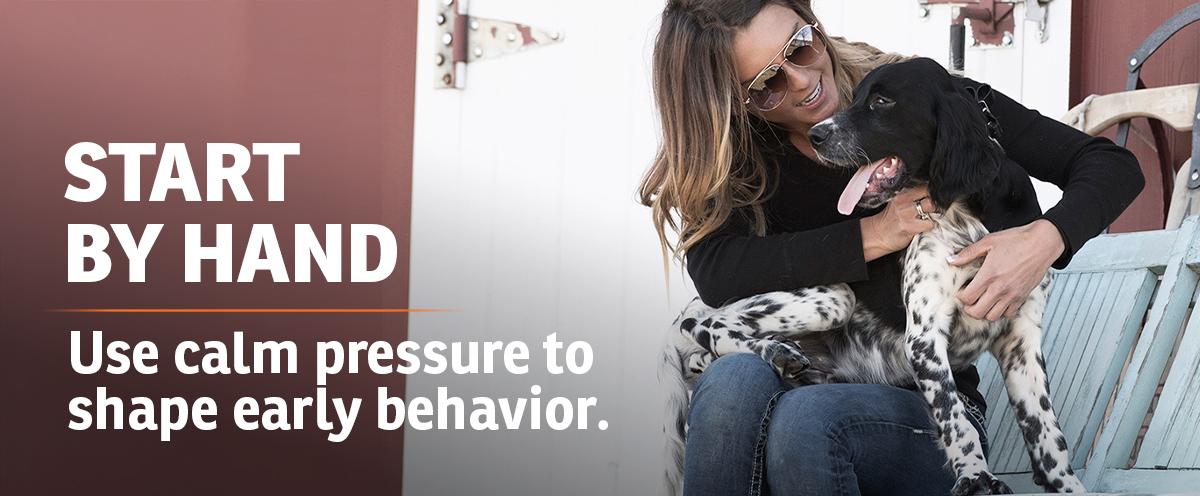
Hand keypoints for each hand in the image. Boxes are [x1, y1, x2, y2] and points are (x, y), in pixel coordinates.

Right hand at [861, 185, 938, 260]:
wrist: (876, 235)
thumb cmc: (889, 220)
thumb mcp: (899, 203)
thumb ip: (913, 197)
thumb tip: (932, 196)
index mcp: (903, 193)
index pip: (926, 186)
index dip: (935, 192)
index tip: (939, 197)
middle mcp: (905, 201)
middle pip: (932, 196)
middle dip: (939, 202)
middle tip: (939, 208)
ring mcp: (907, 214)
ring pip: (933, 208)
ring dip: (936, 214)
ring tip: (931, 217)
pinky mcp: (910, 227)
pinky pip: (930, 224)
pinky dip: (931, 226)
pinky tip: (924, 227)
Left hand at [948, 219, 1064, 320]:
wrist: (1043, 243)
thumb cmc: (1017, 240)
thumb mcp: (989, 242)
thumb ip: (968, 253)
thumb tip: (951, 260)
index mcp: (989, 275)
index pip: (967, 297)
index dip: (960, 296)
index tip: (961, 291)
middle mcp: (1000, 288)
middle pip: (977, 312)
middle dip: (969, 308)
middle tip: (968, 300)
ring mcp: (1012, 295)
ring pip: (992, 316)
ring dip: (984, 312)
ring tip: (981, 302)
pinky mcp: (1023, 297)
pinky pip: (1008, 314)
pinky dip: (1000, 312)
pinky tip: (996, 301)